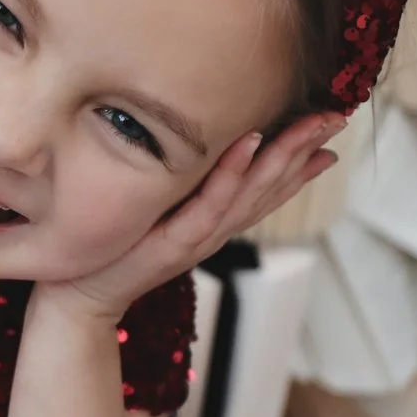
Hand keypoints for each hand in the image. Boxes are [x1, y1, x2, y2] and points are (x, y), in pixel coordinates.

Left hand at [40, 112, 346, 322]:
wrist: (79, 299)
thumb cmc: (113, 250)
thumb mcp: (158, 211)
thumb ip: (182, 185)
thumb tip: (202, 145)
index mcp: (214, 220)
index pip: (269, 186)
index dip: (303, 158)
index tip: (331, 126)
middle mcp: (214, 229)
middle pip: (271, 186)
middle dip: (305, 150)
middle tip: (337, 117)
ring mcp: (197, 237)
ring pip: (250, 193)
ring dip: (282, 158)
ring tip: (309, 126)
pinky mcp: (173, 243)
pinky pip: (208, 204)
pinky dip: (230, 174)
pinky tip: (249, 143)